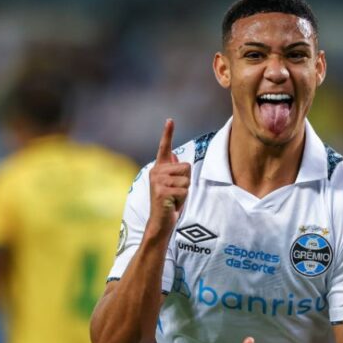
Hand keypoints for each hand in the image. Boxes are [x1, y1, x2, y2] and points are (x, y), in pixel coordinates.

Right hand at [145, 119, 191, 238]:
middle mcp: (156, 172)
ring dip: (184, 192)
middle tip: (176, 194)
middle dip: (186, 182)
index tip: (170, 120)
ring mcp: (158, 182)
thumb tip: (175, 155)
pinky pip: (184, 190)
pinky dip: (182, 200)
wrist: (160, 222)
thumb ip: (173, 170)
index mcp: (159, 168)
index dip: (167, 133)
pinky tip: (172, 204)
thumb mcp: (173, 184)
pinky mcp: (162, 192)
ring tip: (174, 199)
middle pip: (186, 167)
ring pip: (186, 179)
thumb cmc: (169, 203)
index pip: (164, 148)